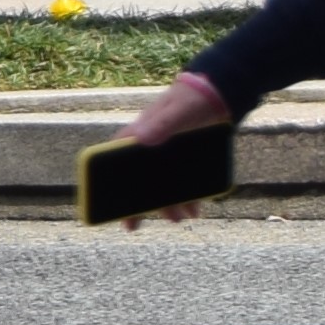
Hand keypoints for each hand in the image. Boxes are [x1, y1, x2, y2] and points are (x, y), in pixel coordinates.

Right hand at [108, 70, 224, 227]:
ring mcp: (167, 159)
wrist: (217, 97)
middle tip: (132, 227)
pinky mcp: (185, 165)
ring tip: (178, 218)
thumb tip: (142, 140)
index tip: (107, 204)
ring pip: (161, 187)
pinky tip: (195, 210)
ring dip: (167, 206)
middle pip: (137, 181)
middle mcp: (148, 150)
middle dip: (136, 205)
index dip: (108, 184)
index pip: (114, 163)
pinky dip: (188, 200)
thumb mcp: (177, 111)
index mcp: (137, 136)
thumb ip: (162, 124)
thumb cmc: (189, 100)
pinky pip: (183, 186)